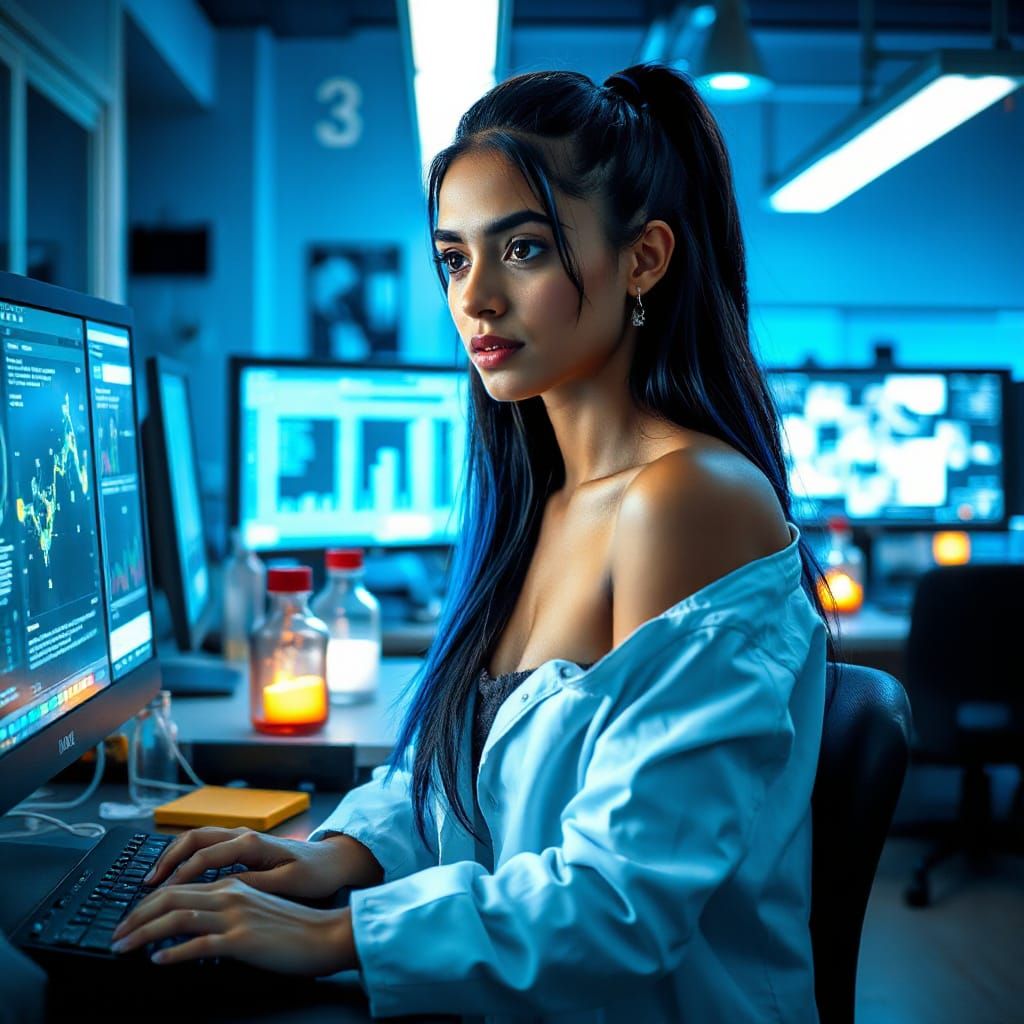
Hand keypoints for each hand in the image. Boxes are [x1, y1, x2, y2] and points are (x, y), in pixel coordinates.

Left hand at [110, 876, 358, 974]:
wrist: (325, 935)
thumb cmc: (293, 926)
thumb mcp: (255, 908)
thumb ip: (225, 909)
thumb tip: (192, 923)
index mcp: (232, 884)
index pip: (178, 886)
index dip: (146, 903)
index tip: (128, 920)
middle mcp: (230, 894)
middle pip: (170, 897)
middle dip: (135, 916)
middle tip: (116, 934)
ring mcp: (235, 916)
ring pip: (177, 917)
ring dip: (144, 933)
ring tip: (124, 947)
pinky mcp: (242, 939)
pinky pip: (198, 945)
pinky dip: (172, 953)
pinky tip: (158, 961)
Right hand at [143, 827, 355, 899]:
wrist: (332, 861)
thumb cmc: (313, 874)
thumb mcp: (286, 884)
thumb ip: (254, 885)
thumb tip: (223, 889)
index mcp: (253, 843)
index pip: (205, 855)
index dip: (180, 875)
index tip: (161, 894)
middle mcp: (244, 835)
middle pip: (194, 838)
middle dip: (167, 858)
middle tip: (147, 883)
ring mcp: (242, 839)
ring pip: (198, 839)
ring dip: (173, 856)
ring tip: (153, 878)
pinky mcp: (242, 846)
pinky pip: (206, 846)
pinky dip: (186, 857)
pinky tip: (175, 875)